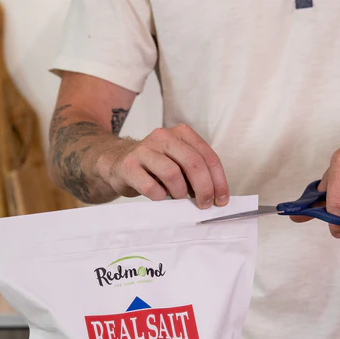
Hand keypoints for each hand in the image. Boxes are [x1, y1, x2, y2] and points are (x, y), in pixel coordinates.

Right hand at [95, 124, 228, 207]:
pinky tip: (160, 197)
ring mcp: (144, 150)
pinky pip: (150, 187)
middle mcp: (163, 137)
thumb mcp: (178, 163)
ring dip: (180, 193)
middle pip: (193, 163)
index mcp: (181, 134)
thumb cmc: (154, 167)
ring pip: (172, 174)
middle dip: (204, 188)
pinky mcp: (128, 166)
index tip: (221, 199)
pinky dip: (160, 197)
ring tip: (178, 198)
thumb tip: (216, 195)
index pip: (208, 156)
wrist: (117, 163)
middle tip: (204, 204)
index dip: (218, 181)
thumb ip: (197, 173)